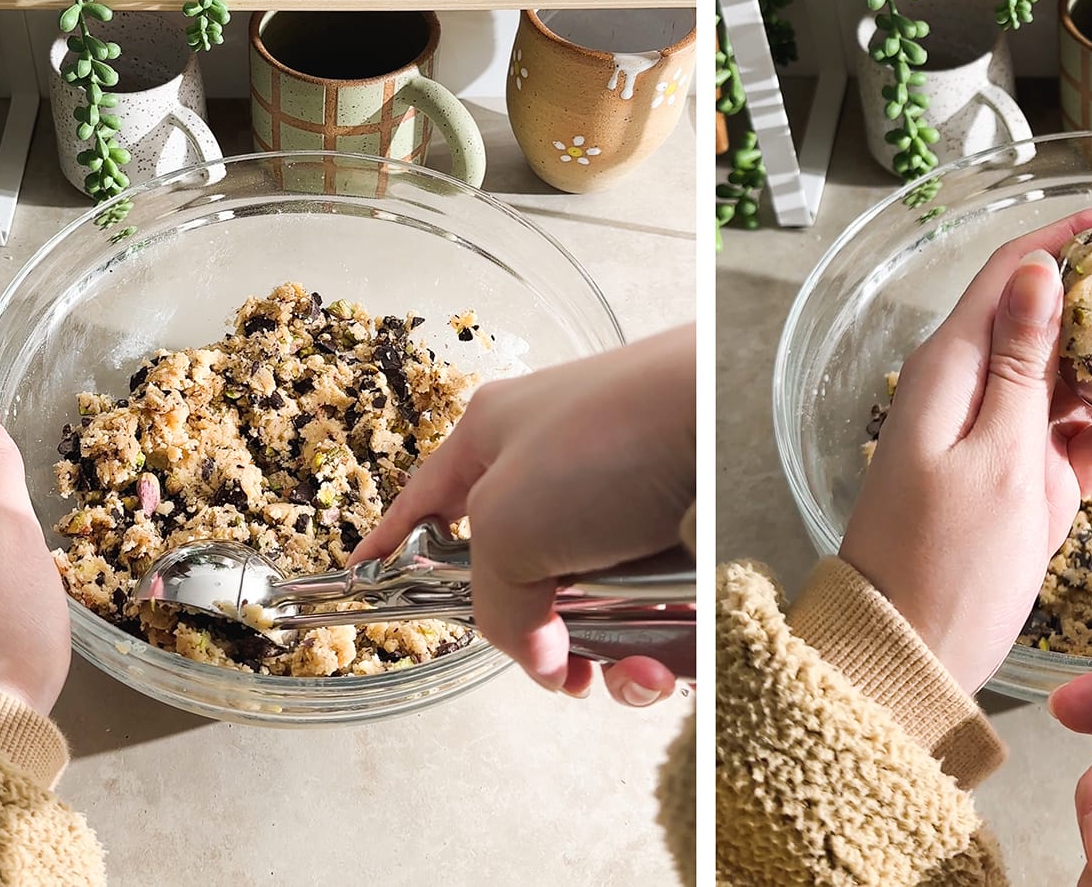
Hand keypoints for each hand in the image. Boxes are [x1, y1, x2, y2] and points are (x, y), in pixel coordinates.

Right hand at [353, 325, 694, 704]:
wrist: (725, 419)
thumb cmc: (605, 443)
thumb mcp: (508, 526)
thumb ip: (498, 605)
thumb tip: (538, 657)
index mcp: (493, 441)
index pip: (425, 505)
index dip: (394, 550)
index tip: (366, 583)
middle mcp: (555, 472)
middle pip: (522, 581)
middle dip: (541, 641)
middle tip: (560, 669)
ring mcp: (621, 505)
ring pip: (594, 610)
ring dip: (611, 658)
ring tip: (632, 672)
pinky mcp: (681, 536)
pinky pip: (654, 612)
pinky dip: (659, 648)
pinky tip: (665, 662)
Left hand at [839, 207, 1091, 692]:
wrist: (912, 652)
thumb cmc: (938, 562)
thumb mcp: (992, 456)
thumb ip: (1020, 365)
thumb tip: (1039, 272)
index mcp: (953, 367)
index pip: (1015, 272)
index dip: (1072, 236)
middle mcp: (978, 388)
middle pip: (1060, 320)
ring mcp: (1007, 432)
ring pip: (1086, 380)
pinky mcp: (1031, 475)